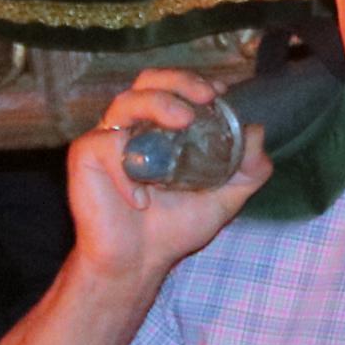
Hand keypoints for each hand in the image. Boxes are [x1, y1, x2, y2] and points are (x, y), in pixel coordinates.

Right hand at [62, 71, 271, 289]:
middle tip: (204, 98)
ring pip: (127, 101)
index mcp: (161, 128)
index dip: (195, 81)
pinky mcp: (86, 155)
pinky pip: (105, 144)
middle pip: (149, 82)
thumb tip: (258, 131)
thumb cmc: (173, 228)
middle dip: (178, 81)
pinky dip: (125, 169)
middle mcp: (134, 126)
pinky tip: (140, 199)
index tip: (219, 92)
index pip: (174, 87)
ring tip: (182, 121)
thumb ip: (247, 170)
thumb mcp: (224, 199)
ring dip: (158, 104)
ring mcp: (108, 138)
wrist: (137, 264)